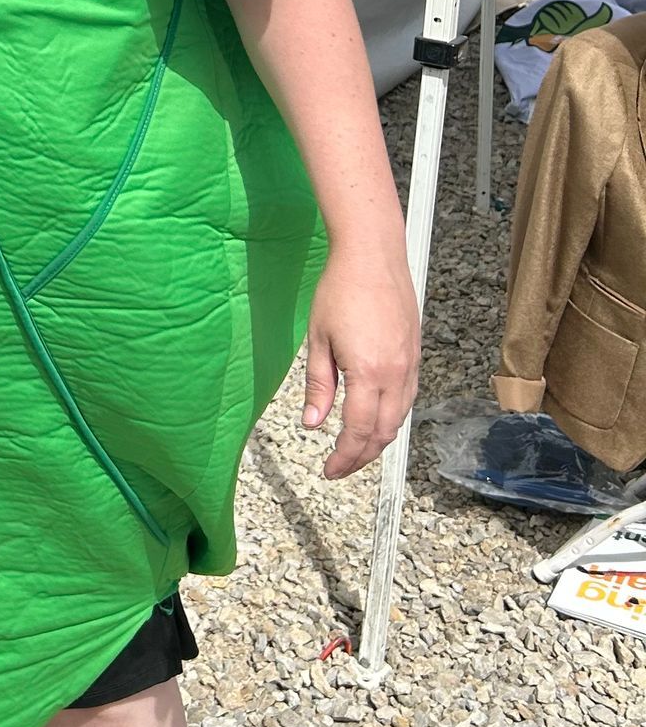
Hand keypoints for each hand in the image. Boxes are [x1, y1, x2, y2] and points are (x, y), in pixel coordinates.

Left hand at [301, 240, 419, 479]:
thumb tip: (312, 423)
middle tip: (339, 467)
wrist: (373, 255)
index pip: (358, 431)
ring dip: (378, 439)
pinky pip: (407, 398)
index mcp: (368, 373)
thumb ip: (317, 385)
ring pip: (399, 418)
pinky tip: (375, 418)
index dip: (344, 458)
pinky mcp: (415, 354)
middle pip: (383, 432)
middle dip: (361, 456)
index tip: (329, 471)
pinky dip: (392, 417)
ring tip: (355, 449)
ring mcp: (410, 364)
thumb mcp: (318, 340)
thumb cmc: (340, 290)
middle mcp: (396, 374)